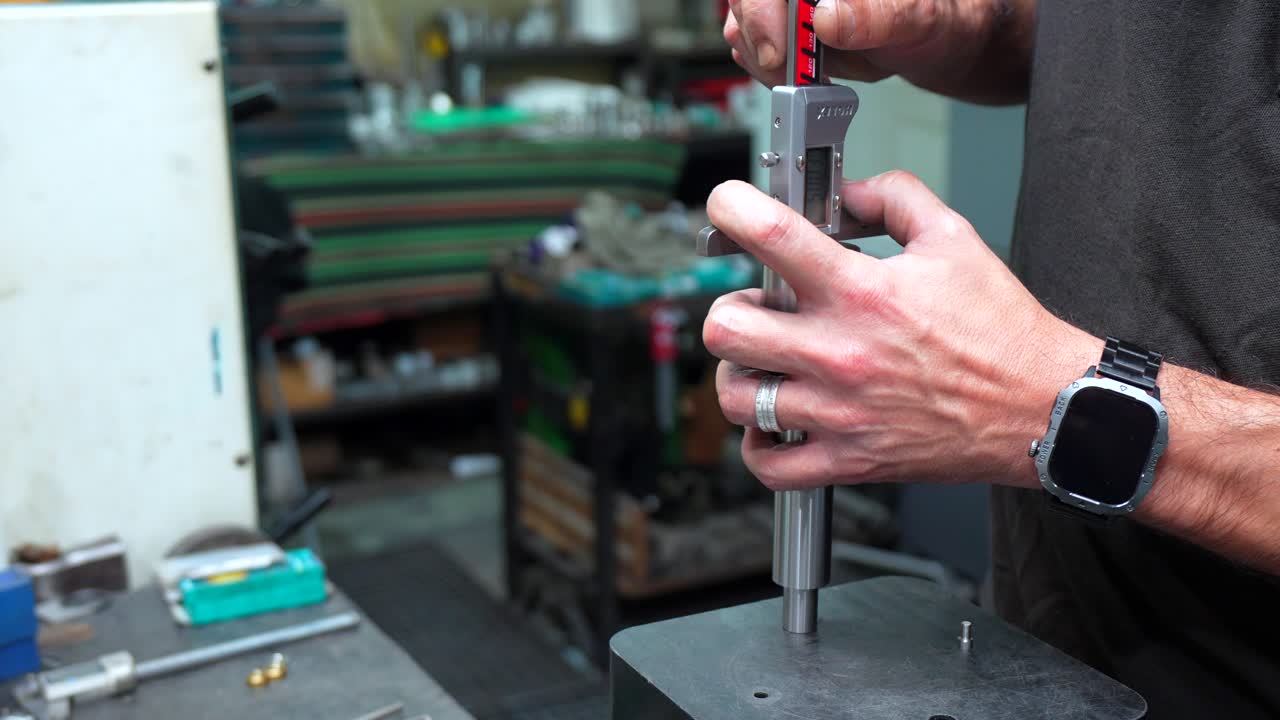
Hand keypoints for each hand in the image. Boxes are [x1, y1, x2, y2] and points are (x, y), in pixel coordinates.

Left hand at [703, 173, 1101, 489]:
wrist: (1044, 408)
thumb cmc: (1002, 332)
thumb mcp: (954, 238)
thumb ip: (894, 199)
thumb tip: (847, 191)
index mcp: (863, 292)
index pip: (771, 235)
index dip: (732, 208)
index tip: (728, 206)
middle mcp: (841, 352)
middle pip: (725, 327)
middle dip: (729, 310)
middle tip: (757, 310)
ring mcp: (839, 412)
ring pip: (736, 395)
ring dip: (741, 374)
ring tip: (768, 364)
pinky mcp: (849, 459)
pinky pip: (768, 464)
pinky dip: (759, 444)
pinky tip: (777, 421)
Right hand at [724, 0, 1000, 88]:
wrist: (945, 41)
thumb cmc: (942, 17)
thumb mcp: (922, 17)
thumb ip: (878, 15)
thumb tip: (829, 18)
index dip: (760, 8)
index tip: (778, 47)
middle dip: (760, 36)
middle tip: (789, 72)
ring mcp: (795, 5)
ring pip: (742, 21)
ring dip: (767, 55)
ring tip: (808, 71)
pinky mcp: (787, 25)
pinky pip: (754, 44)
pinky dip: (772, 67)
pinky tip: (803, 72)